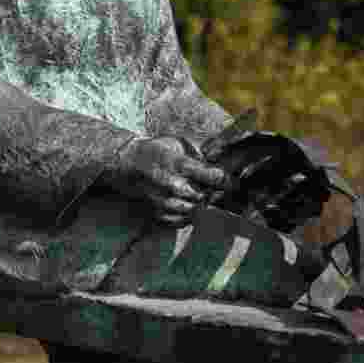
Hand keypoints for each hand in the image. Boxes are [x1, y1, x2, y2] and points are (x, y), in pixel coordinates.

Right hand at [103, 137, 230, 225]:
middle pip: (206, 195)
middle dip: (212, 191)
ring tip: (195, 192)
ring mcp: (164, 202)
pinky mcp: (158, 213)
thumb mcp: (179, 142)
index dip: (228, 181)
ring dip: (199, 202)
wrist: (127, 164)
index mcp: (179, 164)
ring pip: (196, 210)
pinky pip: (182, 220)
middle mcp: (172, 185)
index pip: (213, 176)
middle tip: (212, 186)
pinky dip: (187, 213)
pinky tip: (184, 202)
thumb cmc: (157, 150)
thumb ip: (202, 150)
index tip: (236, 184)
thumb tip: (225, 156)